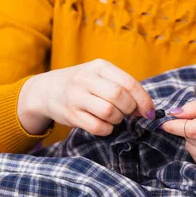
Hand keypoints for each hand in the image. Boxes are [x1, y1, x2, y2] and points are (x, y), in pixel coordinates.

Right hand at [18, 59, 154, 135]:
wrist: (46, 90)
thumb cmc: (82, 85)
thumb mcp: (99, 76)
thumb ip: (122, 86)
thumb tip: (146, 108)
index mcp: (99, 66)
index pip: (129, 83)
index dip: (144, 100)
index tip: (149, 112)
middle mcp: (86, 79)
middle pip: (119, 97)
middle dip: (129, 110)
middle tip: (127, 114)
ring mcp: (76, 97)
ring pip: (109, 112)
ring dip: (118, 119)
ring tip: (114, 118)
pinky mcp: (70, 114)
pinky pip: (97, 126)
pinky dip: (107, 129)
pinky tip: (104, 125)